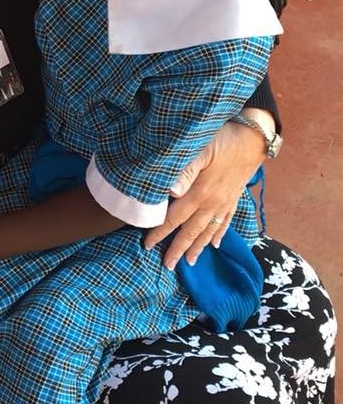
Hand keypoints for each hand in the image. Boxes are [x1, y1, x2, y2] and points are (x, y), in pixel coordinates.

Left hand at [144, 115, 268, 269]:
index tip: (148, 245)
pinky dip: (219, 234)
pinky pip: (226, 221)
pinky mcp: (235, 198)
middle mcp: (213, 203)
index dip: (160, 232)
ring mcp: (226, 202)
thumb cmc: (223, 139)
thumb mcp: (201, 149)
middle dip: (179, 249)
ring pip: (209, 230)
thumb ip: (185, 171)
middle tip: (168, 266)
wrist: (255, 137)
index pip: (175, 218)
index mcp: (201, 193)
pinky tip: (216, 244)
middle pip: (192, 231)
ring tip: (190, 262)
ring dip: (198, 247)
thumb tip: (170, 192)